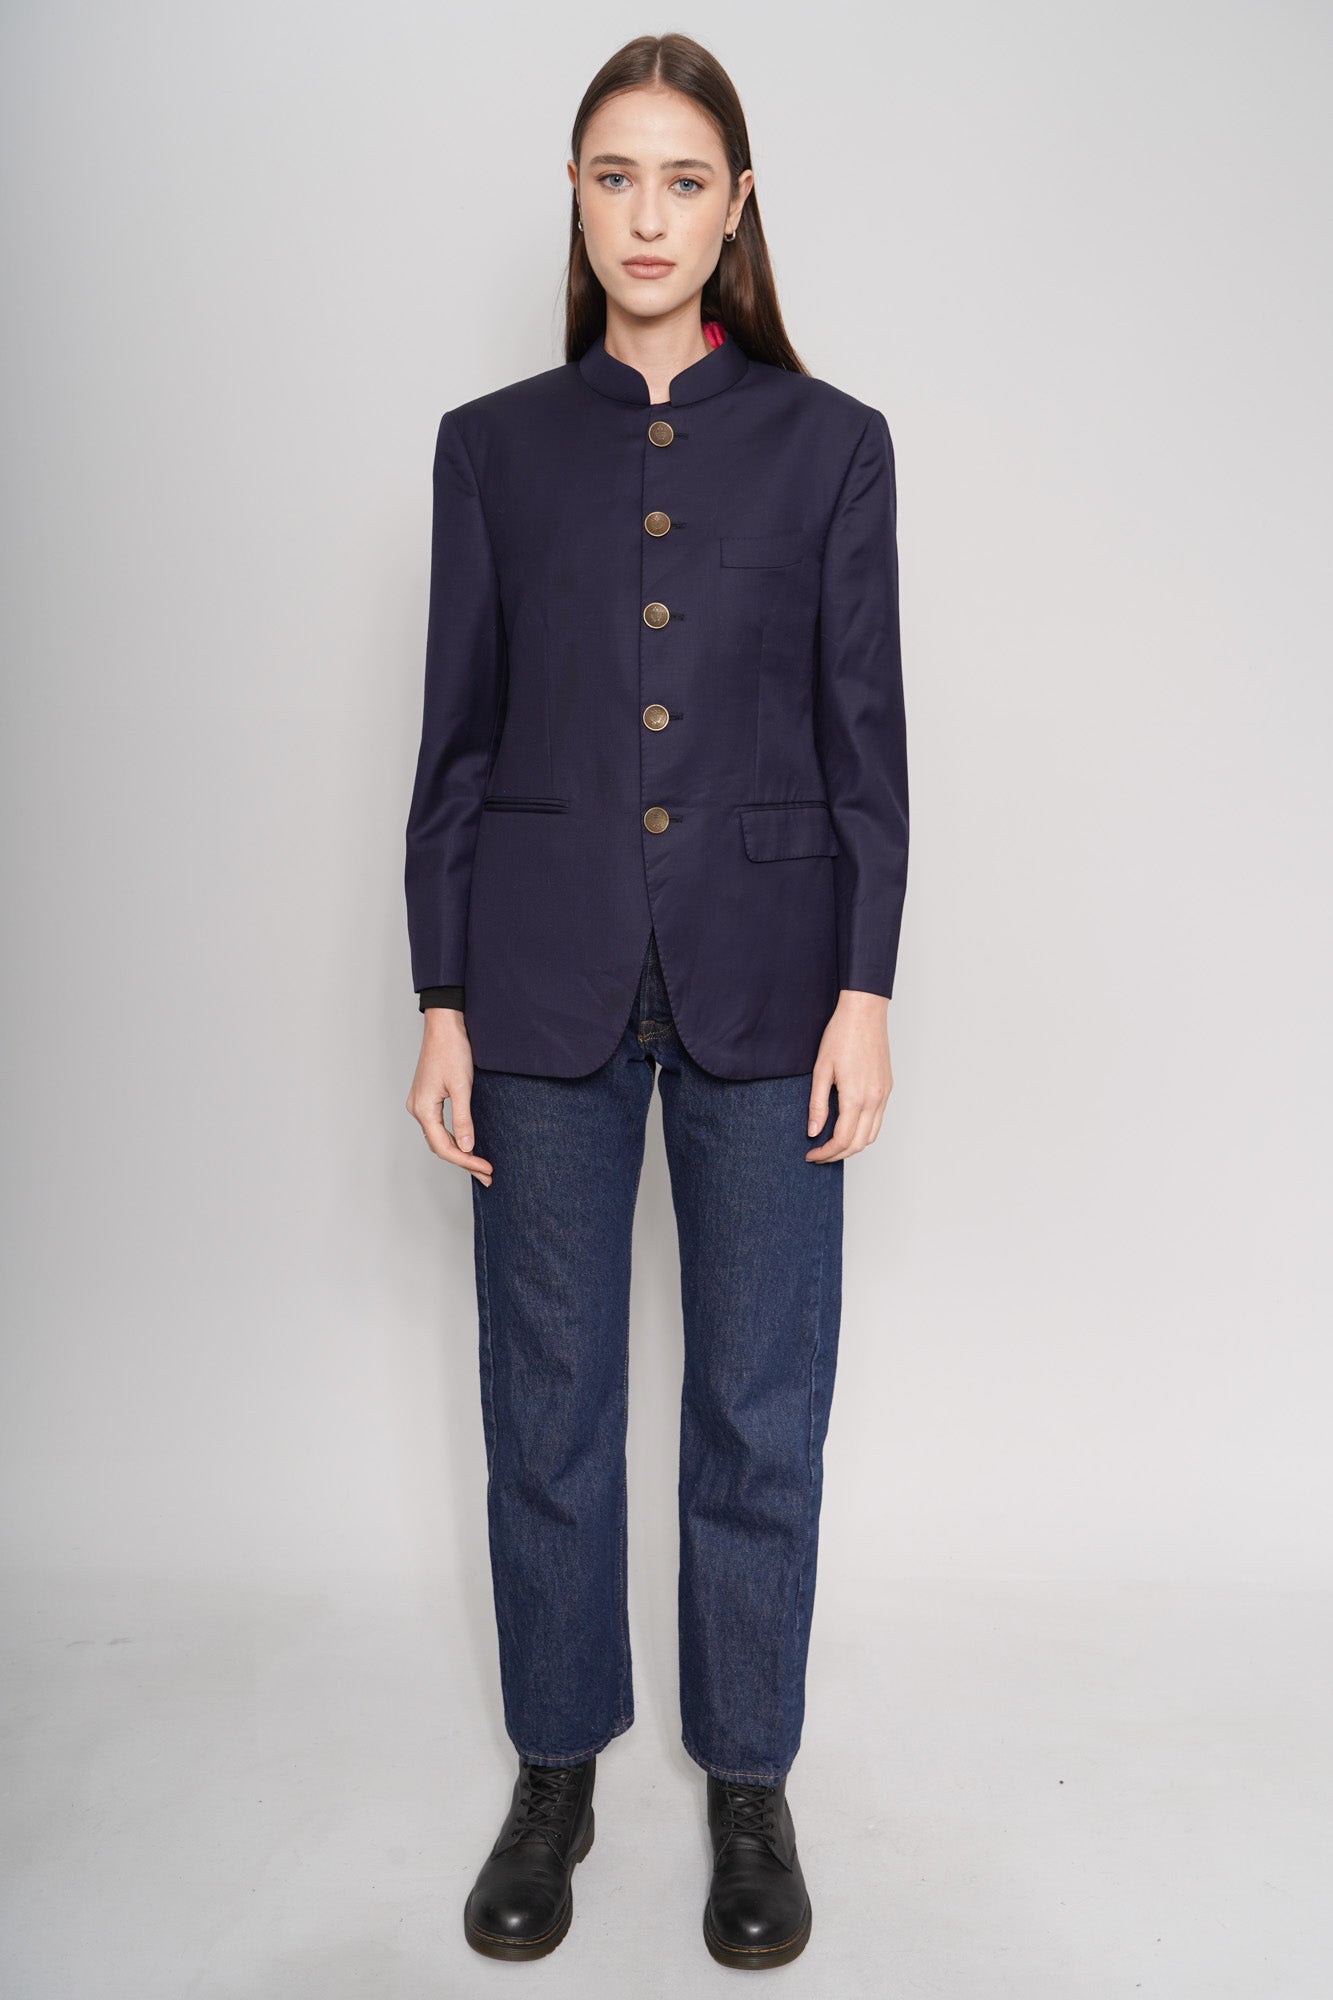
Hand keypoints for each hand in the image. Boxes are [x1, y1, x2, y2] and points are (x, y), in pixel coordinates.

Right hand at [405, 1010, 493, 1183]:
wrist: (445, 1025)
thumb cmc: (452, 1050)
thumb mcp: (462, 1087)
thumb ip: (463, 1119)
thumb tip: (466, 1147)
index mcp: (423, 1109)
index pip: (444, 1147)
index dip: (466, 1161)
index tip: (486, 1169)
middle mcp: (417, 1108)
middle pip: (440, 1146)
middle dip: (464, 1161)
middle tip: (487, 1174)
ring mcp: (420, 1103)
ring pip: (438, 1137)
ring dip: (459, 1152)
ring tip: (480, 1165)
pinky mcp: (427, 1097)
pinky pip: (438, 1126)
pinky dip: (453, 1138)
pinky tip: (466, 1144)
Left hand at [805, 990, 893, 1161]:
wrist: (864, 1013)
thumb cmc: (841, 1035)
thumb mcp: (821, 1070)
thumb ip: (817, 1104)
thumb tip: (813, 1131)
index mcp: (856, 1097)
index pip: (842, 1140)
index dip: (825, 1153)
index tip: (811, 1155)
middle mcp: (875, 1099)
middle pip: (859, 1143)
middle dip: (838, 1155)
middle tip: (819, 1155)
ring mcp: (884, 1094)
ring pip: (872, 1134)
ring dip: (853, 1145)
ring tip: (832, 1144)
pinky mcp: (887, 1087)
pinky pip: (878, 1120)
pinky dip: (864, 1131)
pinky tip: (848, 1125)